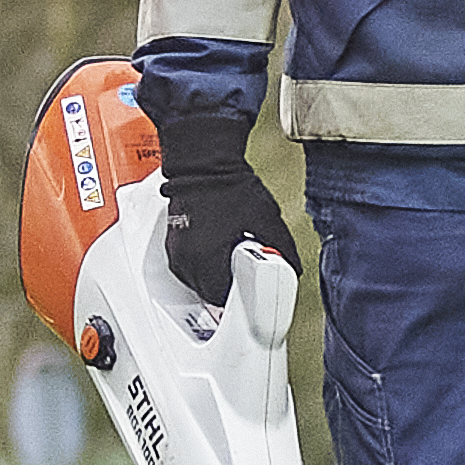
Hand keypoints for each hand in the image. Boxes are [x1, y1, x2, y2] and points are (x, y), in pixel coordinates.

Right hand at [147, 103, 294, 309]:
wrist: (202, 163)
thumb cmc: (229, 187)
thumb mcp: (267, 220)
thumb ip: (283, 249)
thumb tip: (292, 268)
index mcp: (208, 261)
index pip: (225, 300)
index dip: (243, 299)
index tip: (253, 292)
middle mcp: (187, 261)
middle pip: (209, 295)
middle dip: (229, 289)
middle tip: (246, 272)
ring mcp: (177, 253)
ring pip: (196, 283)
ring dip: (215, 278)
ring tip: (231, 257)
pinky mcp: (172, 244)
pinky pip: (188, 268)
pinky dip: (202, 265)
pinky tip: (217, 248)